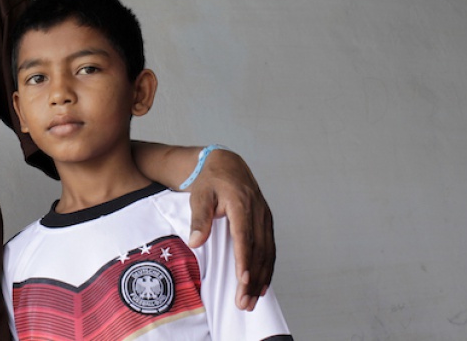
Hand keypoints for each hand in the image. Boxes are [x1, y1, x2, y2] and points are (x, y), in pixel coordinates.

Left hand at [186, 148, 274, 310]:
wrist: (226, 164)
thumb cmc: (210, 181)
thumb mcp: (199, 195)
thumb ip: (199, 219)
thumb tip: (195, 242)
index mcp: (241, 203)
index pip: (244, 236)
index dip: (244, 260)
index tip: (242, 281)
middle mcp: (258, 211)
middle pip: (258, 250)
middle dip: (252, 279)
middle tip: (243, 302)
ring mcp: (265, 216)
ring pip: (267, 252)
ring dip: (261, 278)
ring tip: (252, 301)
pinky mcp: (267, 222)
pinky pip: (270, 248)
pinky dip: (268, 268)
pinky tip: (263, 285)